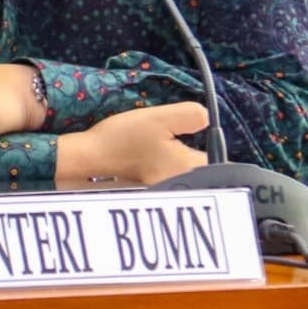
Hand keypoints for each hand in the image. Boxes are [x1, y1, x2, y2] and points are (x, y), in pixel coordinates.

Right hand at [56, 102, 207, 185]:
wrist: (90, 158)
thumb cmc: (124, 139)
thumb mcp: (159, 118)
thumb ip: (190, 116)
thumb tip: (207, 118)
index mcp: (188, 170)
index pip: (217, 161)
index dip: (212, 143)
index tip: (194, 133)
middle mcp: (181, 187)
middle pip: (201, 168)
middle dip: (194, 151)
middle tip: (172, 138)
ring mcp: (166, 192)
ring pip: (185, 172)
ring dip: (178, 159)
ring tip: (159, 146)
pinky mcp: (152, 192)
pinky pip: (171, 177)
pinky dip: (165, 166)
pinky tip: (150, 155)